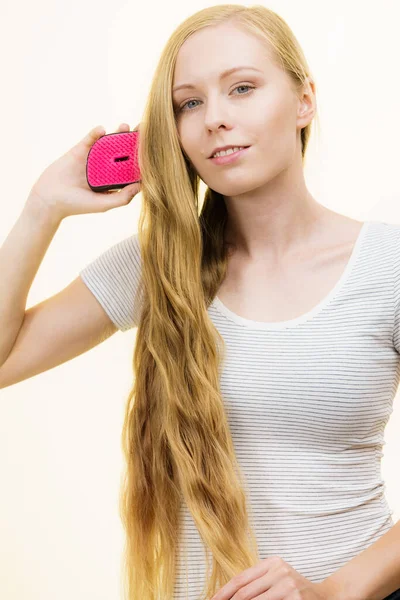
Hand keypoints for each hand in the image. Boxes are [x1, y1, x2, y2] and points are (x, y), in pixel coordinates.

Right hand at [26, 122, 141, 220]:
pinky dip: (96, 132)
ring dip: (117, 133)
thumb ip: (123, 197)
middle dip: (133, 142)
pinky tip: (102, 129)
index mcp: (114, 180)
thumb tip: (141, 186)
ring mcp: (93, 157)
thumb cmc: (78, 205)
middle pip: (123, 152)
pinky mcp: (80, 149)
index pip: (131, 168)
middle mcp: (106, 167)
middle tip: (144, 131)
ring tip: (125, 126)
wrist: (50, 198)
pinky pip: (90, 138)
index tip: (153, 151)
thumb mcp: (104, 204)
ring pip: (108, 142)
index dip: (141, 160)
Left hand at [210, 556, 330, 599]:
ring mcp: (288, 585)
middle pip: (245, 592)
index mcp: (272, 563)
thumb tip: (231, 596)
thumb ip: (257, 584)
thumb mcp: (277, 579)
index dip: (223, 593)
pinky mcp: (294, 598)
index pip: (240, 579)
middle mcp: (279, 571)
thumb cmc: (296, 591)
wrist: (327, 596)